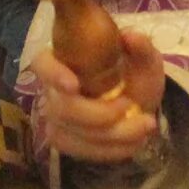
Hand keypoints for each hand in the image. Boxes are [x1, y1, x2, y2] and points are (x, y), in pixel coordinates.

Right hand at [32, 29, 167, 164]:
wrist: (139, 105)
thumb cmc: (134, 75)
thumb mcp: (144, 58)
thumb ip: (141, 46)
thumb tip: (131, 36)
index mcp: (65, 59)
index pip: (42, 63)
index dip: (53, 75)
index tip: (74, 84)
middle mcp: (53, 89)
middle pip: (63, 109)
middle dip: (101, 115)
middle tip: (132, 106)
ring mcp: (57, 118)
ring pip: (75, 135)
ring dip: (115, 135)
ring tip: (146, 124)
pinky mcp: (66, 140)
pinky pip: (83, 152)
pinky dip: (113, 150)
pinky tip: (135, 142)